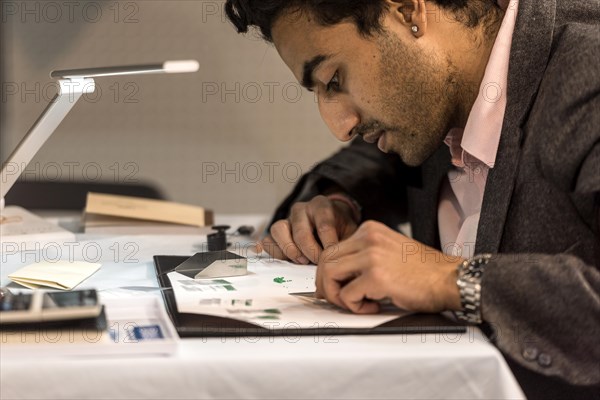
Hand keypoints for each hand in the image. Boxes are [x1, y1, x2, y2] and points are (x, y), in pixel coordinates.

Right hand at [258, 195, 358, 263]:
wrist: (331, 222)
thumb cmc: (340, 228)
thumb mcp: (350, 231)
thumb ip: (348, 243)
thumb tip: (343, 261)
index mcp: (321, 205)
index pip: (324, 225)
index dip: (329, 244)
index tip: (334, 257)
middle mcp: (302, 209)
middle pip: (301, 231)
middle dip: (311, 251)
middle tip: (319, 263)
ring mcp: (287, 219)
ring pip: (279, 230)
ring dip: (291, 250)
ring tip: (303, 261)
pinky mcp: (277, 232)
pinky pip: (269, 240)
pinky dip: (275, 252)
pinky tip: (286, 261)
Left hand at [316, 220, 462, 313]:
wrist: (451, 279)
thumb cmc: (424, 272)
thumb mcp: (387, 252)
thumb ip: (362, 258)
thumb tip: (335, 277)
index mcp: (369, 230)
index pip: (332, 249)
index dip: (327, 272)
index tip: (332, 287)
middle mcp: (368, 238)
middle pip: (325, 260)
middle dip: (325, 284)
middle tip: (336, 300)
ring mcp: (371, 255)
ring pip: (330, 275)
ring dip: (337, 296)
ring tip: (356, 304)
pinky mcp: (376, 276)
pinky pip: (347, 295)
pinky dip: (355, 307)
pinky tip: (373, 307)